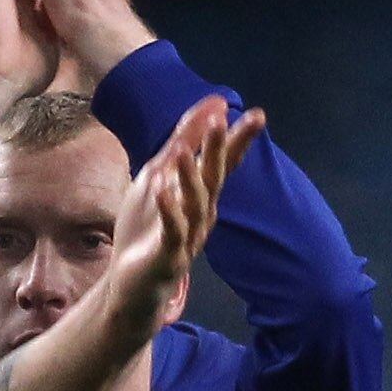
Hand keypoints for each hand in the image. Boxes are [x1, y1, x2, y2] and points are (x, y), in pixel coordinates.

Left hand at [105, 93, 262, 332]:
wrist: (132, 286)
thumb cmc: (147, 230)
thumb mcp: (160, 177)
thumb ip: (184, 141)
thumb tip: (215, 104)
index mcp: (201, 195)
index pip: (224, 163)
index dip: (239, 139)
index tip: (259, 115)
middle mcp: (201, 214)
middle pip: (213, 178)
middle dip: (217, 150)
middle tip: (221, 122)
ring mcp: (188, 236)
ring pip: (194, 203)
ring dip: (188, 177)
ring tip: (180, 151)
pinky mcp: (169, 256)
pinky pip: (172, 231)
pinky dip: (169, 210)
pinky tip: (163, 190)